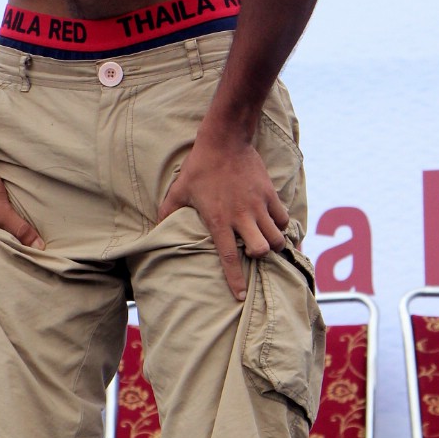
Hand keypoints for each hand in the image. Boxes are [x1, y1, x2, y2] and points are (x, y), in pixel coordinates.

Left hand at [158, 128, 288, 301]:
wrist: (225, 141)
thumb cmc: (200, 167)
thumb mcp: (179, 190)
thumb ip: (167, 211)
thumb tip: (155, 227)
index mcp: (218, 220)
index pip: (228, 257)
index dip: (235, 280)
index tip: (239, 296)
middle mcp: (241, 216)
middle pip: (261, 249)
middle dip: (261, 257)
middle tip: (255, 252)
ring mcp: (258, 205)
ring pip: (277, 236)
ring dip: (274, 244)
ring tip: (268, 241)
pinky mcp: (269, 194)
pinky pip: (283, 218)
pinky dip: (281, 225)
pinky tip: (275, 224)